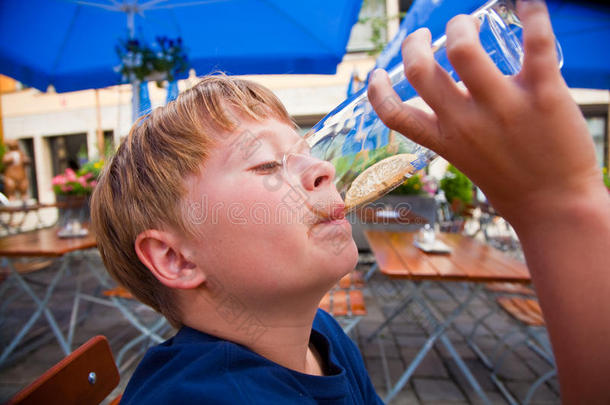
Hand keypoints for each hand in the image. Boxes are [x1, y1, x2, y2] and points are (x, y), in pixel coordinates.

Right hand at [368, 0, 606, 226]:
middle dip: (414, 43)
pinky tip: (530, 2)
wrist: (557, 209)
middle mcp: (465, 121)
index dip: (377, 90)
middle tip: (425, 36)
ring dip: (460, 25)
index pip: (394, 114)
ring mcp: (503, 106)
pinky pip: (536, 43)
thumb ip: (455, 131)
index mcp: (445, 140)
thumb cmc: (513, 186)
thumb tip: (454, 98)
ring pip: (463, 49)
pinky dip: (534, 14)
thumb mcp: (468, 161)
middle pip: (420, 70)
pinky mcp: (544, 93)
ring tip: (469, 24)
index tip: (377, 73)